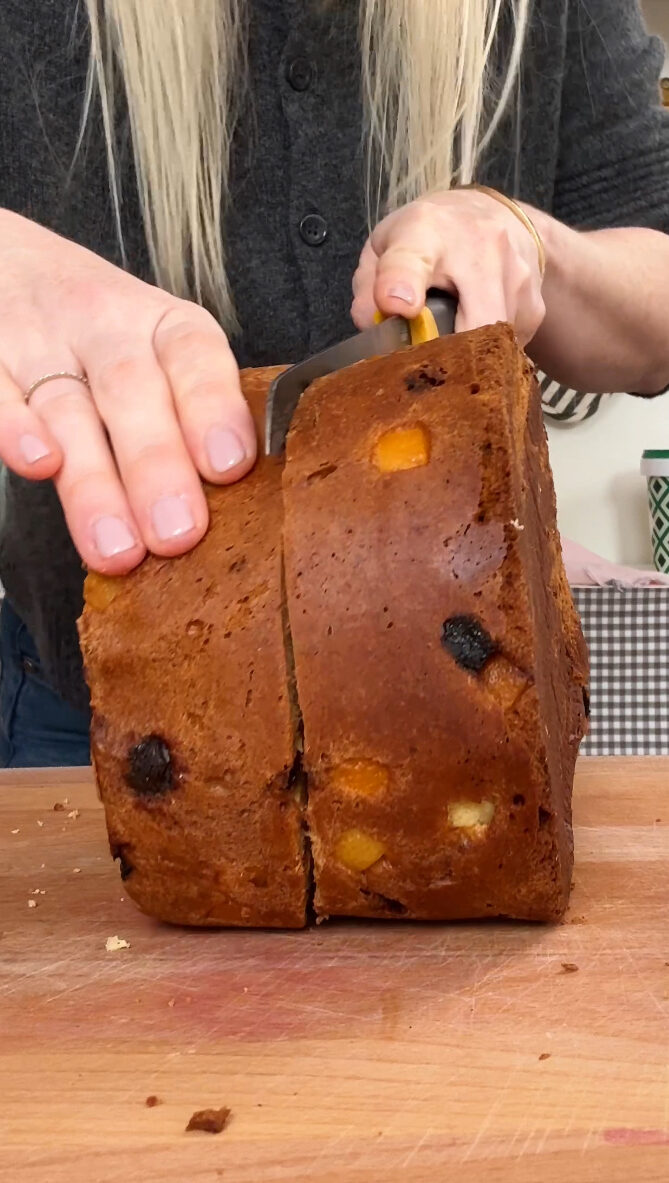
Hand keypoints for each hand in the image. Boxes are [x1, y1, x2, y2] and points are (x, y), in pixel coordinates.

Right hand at [0, 210, 255, 573]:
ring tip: (118, 548)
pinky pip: (0, 396)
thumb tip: (242, 502)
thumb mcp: (160, 353)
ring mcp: (41, 344)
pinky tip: (40, 467)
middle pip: (132, 391)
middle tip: (177, 533)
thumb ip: (195, 414)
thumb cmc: (108, 336)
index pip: (194, 356)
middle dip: (156, 466)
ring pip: (68, 411)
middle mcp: (105, 327)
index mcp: (164, 325)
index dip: (213, 408)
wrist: (10, 266)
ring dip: (94, 484)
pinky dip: (17, 429)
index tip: (229, 466)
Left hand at [352, 188, 545, 345]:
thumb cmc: (430, 237)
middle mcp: (480, 247)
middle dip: (450, 358)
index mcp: (425, 232)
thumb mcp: (387, 244)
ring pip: (491, 347)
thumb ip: (369, 285)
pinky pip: (508, 350)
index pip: (412, 259)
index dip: (403, 284)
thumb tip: (373, 328)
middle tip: (426, 374)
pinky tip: (476, 337)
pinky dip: (488, 355)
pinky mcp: (535, 307)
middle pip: (474, 323)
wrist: (496, 217)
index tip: (397, 307)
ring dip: (467, 358)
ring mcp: (516, 277)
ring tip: (450, 343)